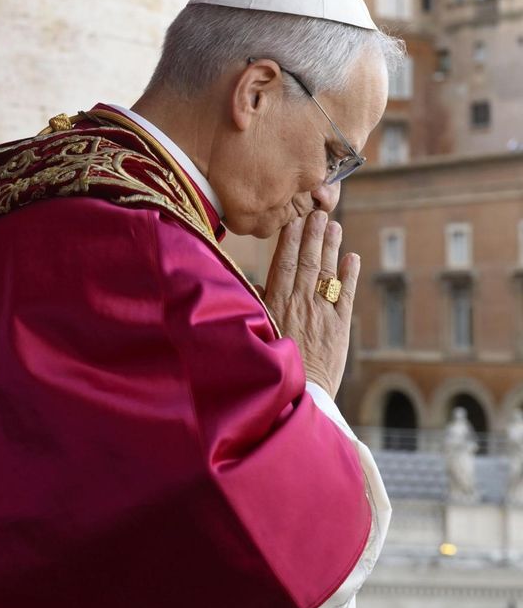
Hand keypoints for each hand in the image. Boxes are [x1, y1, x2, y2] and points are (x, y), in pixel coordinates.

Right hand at [263, 211, 358, 397]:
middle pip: (309, 262)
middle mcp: (301, 305)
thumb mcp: (257, 332)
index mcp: (277, 305)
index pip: (285, 263)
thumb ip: (258, 305)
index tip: (294, 219)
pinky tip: (353, 258)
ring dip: (332, 248)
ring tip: (335, 226)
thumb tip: (255, 282)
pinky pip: (345, 296)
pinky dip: (350, 276)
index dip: (291, 239)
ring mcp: (323, 315)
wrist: (298, 396)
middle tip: (318, 212)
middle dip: (313, 235)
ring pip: (327, 274)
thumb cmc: (271, 365)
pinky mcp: (340, 328)